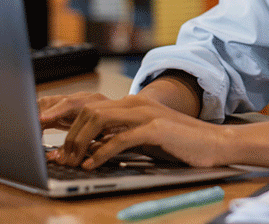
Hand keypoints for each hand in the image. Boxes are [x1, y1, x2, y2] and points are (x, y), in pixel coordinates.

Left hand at [44, 93, 228, 169]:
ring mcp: (146, 113)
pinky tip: (92, 165)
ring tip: (73, 162)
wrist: (216, 143)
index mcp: (132, 103)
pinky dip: (101, 152)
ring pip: (99, 120)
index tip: (53, 144)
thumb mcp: (144, 139)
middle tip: (59, 158)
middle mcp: (136, 103)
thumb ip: (119, 139)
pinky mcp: (156, 128)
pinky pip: (120, 139)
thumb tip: (89, 151)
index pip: (89, 106)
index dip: (67, 124)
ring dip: (80, 142)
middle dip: (68, 134)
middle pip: (88, 110)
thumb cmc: (180, 144)